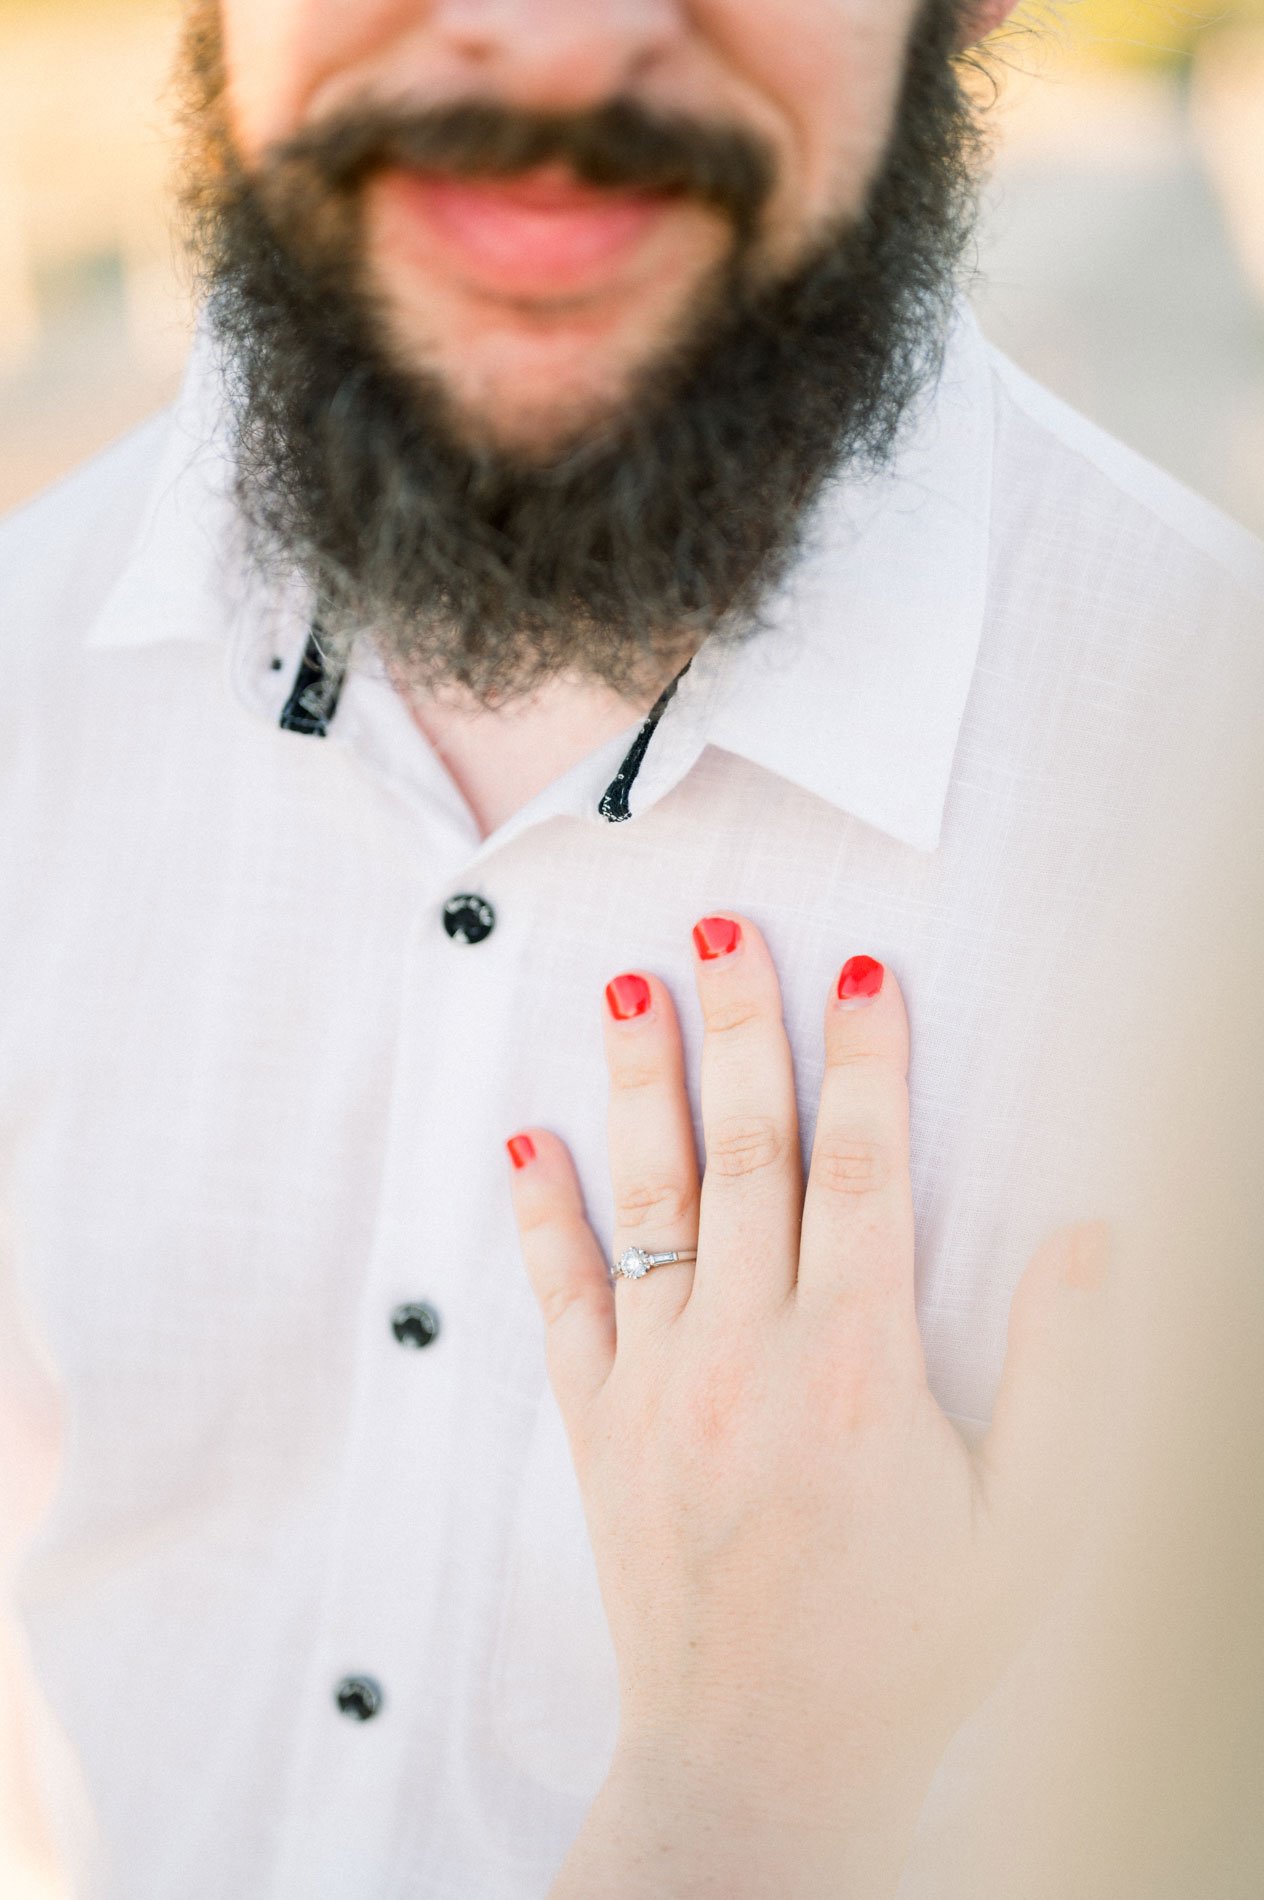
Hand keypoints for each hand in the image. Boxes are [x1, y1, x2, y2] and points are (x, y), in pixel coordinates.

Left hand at [506, 915, 1110, 1896]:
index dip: (866, 1063)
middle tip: (726, 930)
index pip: (862, 1171)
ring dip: (640, 1087)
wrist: (766, 1761)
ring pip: (649, 1203)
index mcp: (859, 1366)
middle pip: (747, 1153)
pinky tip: (527, 1143)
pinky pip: (562, 1302)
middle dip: (744, 1028)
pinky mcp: (597, 1429)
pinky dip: (542, 1219)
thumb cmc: (914, 1646)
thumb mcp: (1033, 1523)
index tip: (864, 975)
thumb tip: (1095, 1234)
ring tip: (628, 990)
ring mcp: (658, 1387)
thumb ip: (1068, 1371)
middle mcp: (747, 1355)